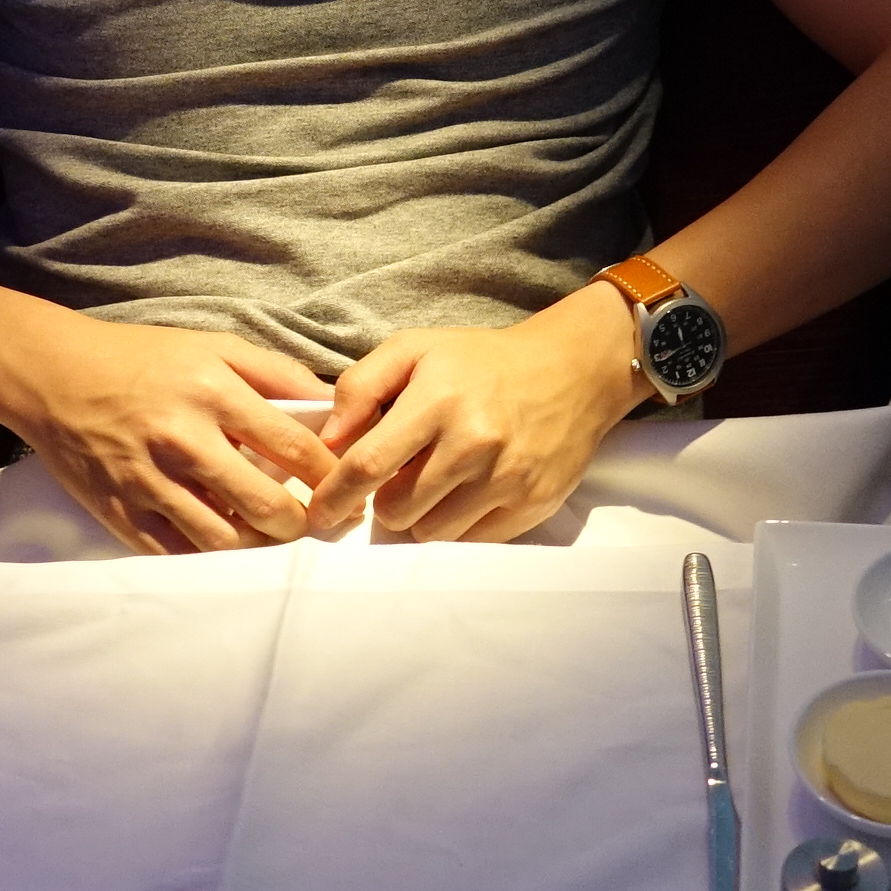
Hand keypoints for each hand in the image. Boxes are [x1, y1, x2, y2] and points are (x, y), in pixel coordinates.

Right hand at [0, 315, 338, 555]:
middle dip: (302, 524)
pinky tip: (225, 542)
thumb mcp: (212, 347)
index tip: (345, 488)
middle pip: (265, 506)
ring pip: (224, 540)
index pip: (294, 448)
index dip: (330, 476)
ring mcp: (148, 481)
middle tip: (316, 524)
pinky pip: (177, 553)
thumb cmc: (140, 359)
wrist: (53, 376)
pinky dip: (208, 556)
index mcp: (212, 393)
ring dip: (258, 546)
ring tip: (271, 535)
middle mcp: (182, 440)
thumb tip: (332, 400)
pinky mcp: (120, 512)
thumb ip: (275, 372)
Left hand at [311, 282, 646, 543]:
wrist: (572, 370)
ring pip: (432, 533)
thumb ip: (362, 386)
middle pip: (397, 509)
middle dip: (386, 501)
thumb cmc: (482, 361)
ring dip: (421, 516)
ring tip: (436, 483)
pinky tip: (466, 493)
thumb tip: (330, 439)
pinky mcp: (532, 504)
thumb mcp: (416, 348)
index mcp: (438, 400)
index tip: (319, 512)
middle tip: (400, 476)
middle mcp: (474, 443)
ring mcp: (506, 478)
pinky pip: (472, 542)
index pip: (369, 464)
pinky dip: (458, 525)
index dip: (335, 495)